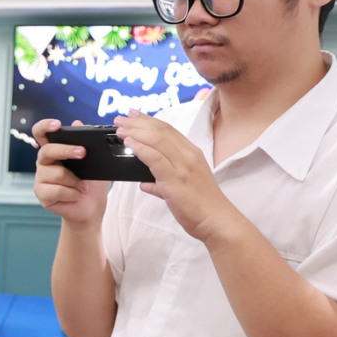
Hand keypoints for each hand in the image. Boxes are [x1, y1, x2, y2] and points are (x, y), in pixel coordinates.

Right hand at [32, 119, 110, 225]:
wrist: (91, 206)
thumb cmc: (92, 182)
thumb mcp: (97, 161)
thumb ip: (88, 142)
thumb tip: (79, 123)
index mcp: (54, 150)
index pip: (41, 133)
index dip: (45, 126)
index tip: (57, 125)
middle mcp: (44, 162)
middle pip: (47, 151)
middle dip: (65, 150)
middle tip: (82, 153)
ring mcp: (41, 178)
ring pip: (56, 173)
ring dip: (75, 180)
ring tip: (84, 187)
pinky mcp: (41, 194)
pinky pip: (56, 190)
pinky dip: (71, 193)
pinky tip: (76, 195)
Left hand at [114, 111, 237, 243]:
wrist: (216, 220)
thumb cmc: (200, 206)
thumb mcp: (182, 188)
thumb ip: (162, 183)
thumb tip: (146, 184)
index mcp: (191, 154)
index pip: (168, 130)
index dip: (149, 121)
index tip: (134, 115)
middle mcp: (189, 155)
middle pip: (161, 131)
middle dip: (138, 122)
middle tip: (121, 118)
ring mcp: (183, 166)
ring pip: (157, 141)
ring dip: (135, 132)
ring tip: (120, 129)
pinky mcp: (176, 179)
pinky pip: (155, 158)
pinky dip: (140, 148)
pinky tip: (129, 144)